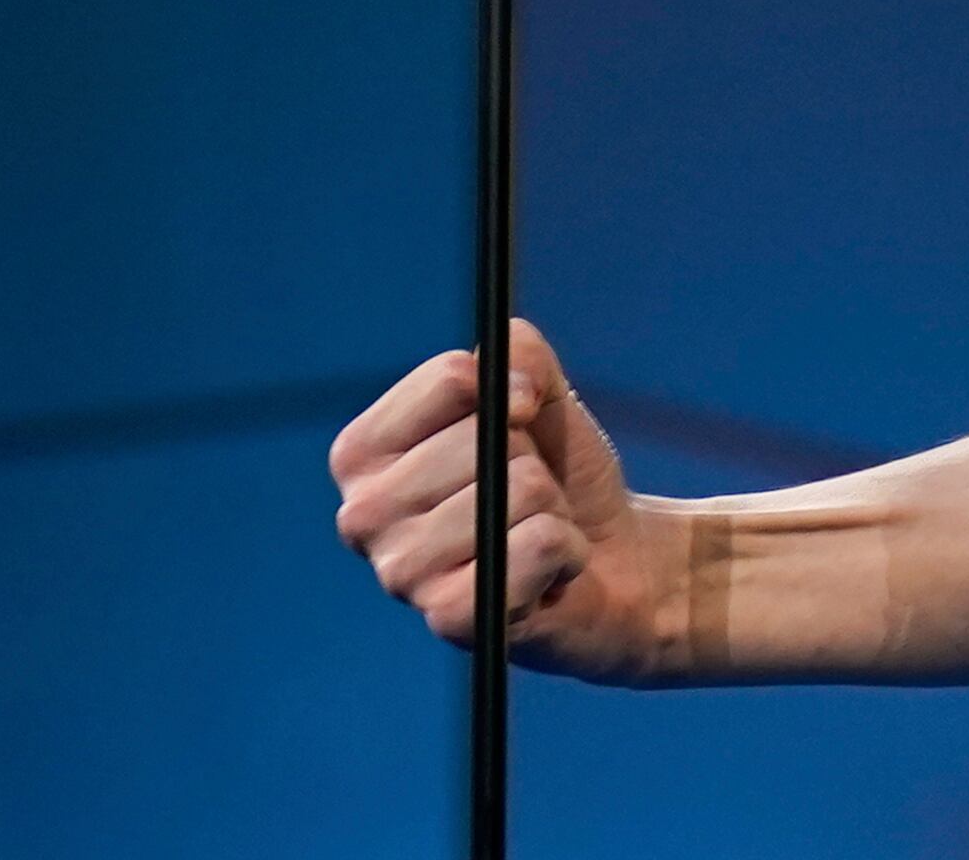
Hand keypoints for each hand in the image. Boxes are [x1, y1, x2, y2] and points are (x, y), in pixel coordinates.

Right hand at [329, 321, 669, 679]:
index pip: (451, 380)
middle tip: (522, 498)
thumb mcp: (537, 389)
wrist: (605, 557)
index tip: (522, 419)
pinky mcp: (450, 619)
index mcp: (363, 453)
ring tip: (530, 534)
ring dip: (550, 509)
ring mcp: (401, 574)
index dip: (507, 392)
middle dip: (529, 461)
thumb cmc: (554, 470)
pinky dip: (566, 551)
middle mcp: (362, 516)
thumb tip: (511, 392)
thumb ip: (518, 349)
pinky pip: (540, 544)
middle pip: (484, 439)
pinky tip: (546, 575)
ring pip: (519, 490)